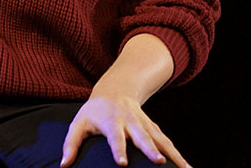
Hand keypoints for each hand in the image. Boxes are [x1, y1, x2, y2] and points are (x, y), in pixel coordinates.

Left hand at [60, 92, 188, 167]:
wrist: (115, 90)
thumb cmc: (94, 112)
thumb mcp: (79, 123)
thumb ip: (71, 143)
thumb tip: (63, 164)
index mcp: (111, 121)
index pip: (114, 137)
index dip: (118, 149)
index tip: (121, 163)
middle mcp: (130, 122)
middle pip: (142, 136)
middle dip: (150, 149)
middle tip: (159, 162)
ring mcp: (144, 124)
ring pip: (160, 139)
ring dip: (172, 153)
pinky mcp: (153, 128)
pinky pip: (167, 142)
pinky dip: (177, 153)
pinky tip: (186, 167)